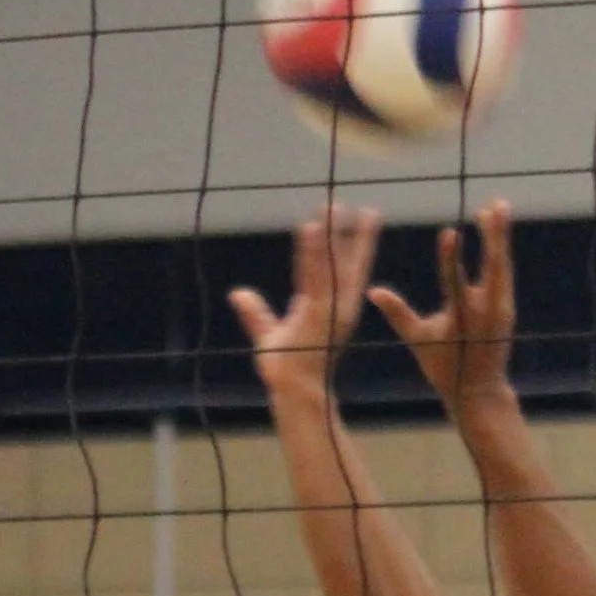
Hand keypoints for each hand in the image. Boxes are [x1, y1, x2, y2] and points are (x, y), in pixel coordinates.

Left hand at [228, 203, 385, 406]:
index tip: (356, 223)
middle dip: (352, 234)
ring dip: (332, 233)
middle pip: (347, 262)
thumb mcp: (269, 334)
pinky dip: (311, 250)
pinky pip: (312, 273)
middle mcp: (337, 305)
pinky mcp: (316, 310)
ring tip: (333, 205)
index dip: (351, 247)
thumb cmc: (286, 369)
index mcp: (332, 309)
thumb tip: (237, 294)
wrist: (294, 389)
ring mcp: (329, 307)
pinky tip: (311, 226)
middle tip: (358, 207)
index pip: (343, 271)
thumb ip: (255, 313)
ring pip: (331, 262)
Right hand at [370, 198, 515, 424]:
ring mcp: (500, 310)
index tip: (450, 232)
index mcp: (459, 321)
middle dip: (493, 237)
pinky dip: (499, 251)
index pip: (454, 283)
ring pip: (502, 267)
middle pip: (492, 269)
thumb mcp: (418, 340)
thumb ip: (397, 313)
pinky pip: (504, 274)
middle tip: (492, 207)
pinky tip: (496, 230)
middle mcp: (485, 313)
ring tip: (496, 206)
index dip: (452, 258)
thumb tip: (371, 290)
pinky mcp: (508, 308)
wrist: (479, 389)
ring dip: (499, 236)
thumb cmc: (443, 365)